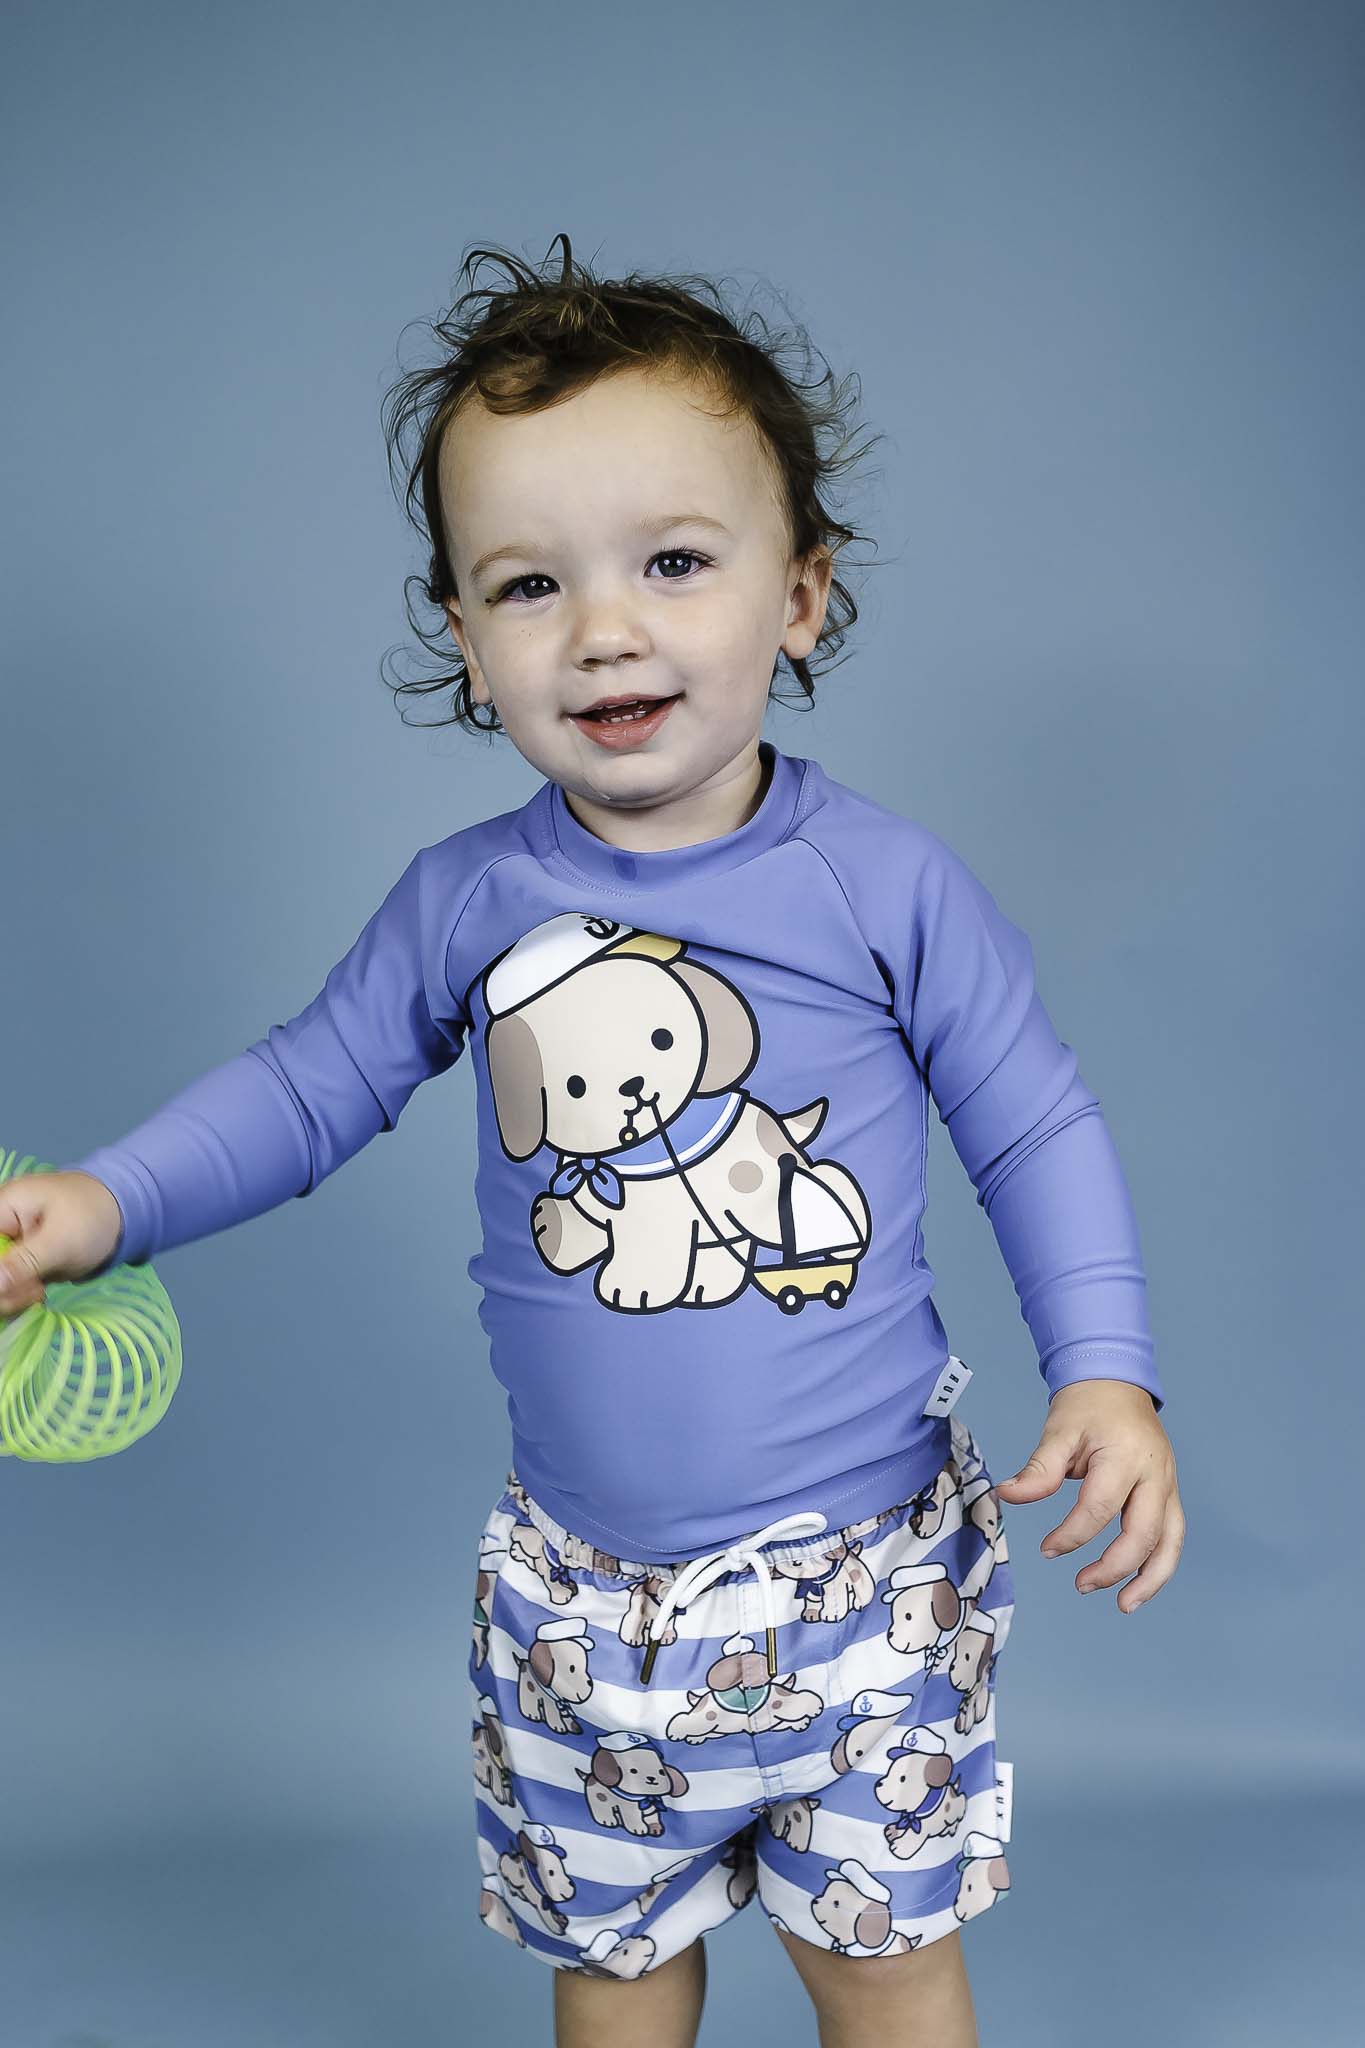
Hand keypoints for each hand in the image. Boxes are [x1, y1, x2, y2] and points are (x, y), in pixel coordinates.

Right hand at [0, 1171, 124, 1316]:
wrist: (120, 1217)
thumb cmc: (93, 1217)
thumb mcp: (60, 1241)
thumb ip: (24, 1262)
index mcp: (2, 1208)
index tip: (13, 1286)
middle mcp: (1, 1227)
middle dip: (6, 1289)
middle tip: (36, 1289)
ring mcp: (9, 1247)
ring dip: (14, 1296)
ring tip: (40, 1290)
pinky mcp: (19, 1263)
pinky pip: (7, 1287)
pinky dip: (19, 1297)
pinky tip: (38, 1293)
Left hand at [992, 1379, 1183, 1612]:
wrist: (1117, 1381)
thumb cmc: (1087, 1405)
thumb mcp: (1059, 1429)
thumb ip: (1039, 1468)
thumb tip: (1009, 1495)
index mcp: (1125, 1457)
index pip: (1100, 1508)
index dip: (1072, 1535)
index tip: (1047, 1549)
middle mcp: (1155, 1474)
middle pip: (1143, 1533)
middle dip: (1114, 1567)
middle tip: (1080, 1584)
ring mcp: (1168, 1484)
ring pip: (1170, 1541)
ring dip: (1150, 1578)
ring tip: (1123, 1604)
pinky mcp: (1170, 1493)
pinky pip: (1172, 1535)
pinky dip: (1158, 1563)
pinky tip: (1139, 1583)